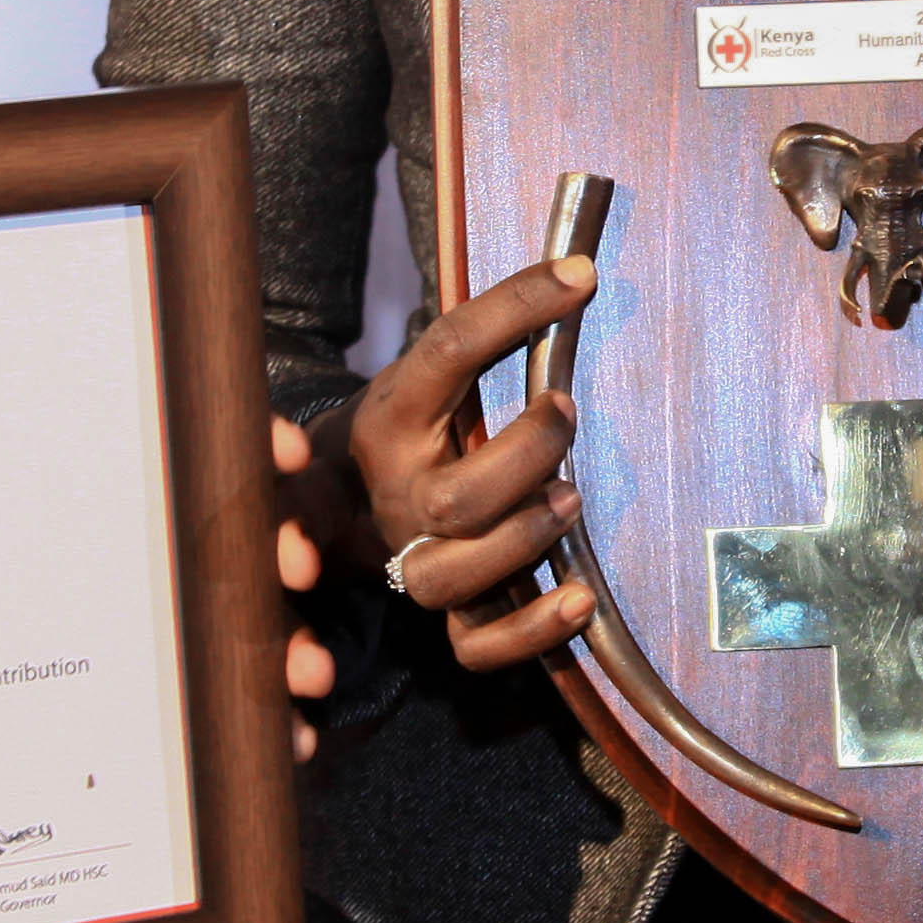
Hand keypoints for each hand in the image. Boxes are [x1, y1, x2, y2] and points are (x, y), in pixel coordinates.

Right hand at [290, 252, 597, 683]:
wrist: (341, 501)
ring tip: (570, 502)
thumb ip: (488, 339)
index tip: (580, 276)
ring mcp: (416, 558)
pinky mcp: (446, 614)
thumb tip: (580, 274)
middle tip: (566, 413)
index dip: (514, 308)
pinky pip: (475, 648)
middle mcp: (398, 494)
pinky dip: (530, 632)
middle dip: (525, 456)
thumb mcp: (433, 379)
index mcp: (392, 416)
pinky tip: (579, 601)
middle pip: (454, 498)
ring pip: (453, 575)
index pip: (449, 350)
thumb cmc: (419, 429)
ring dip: (523, 541)